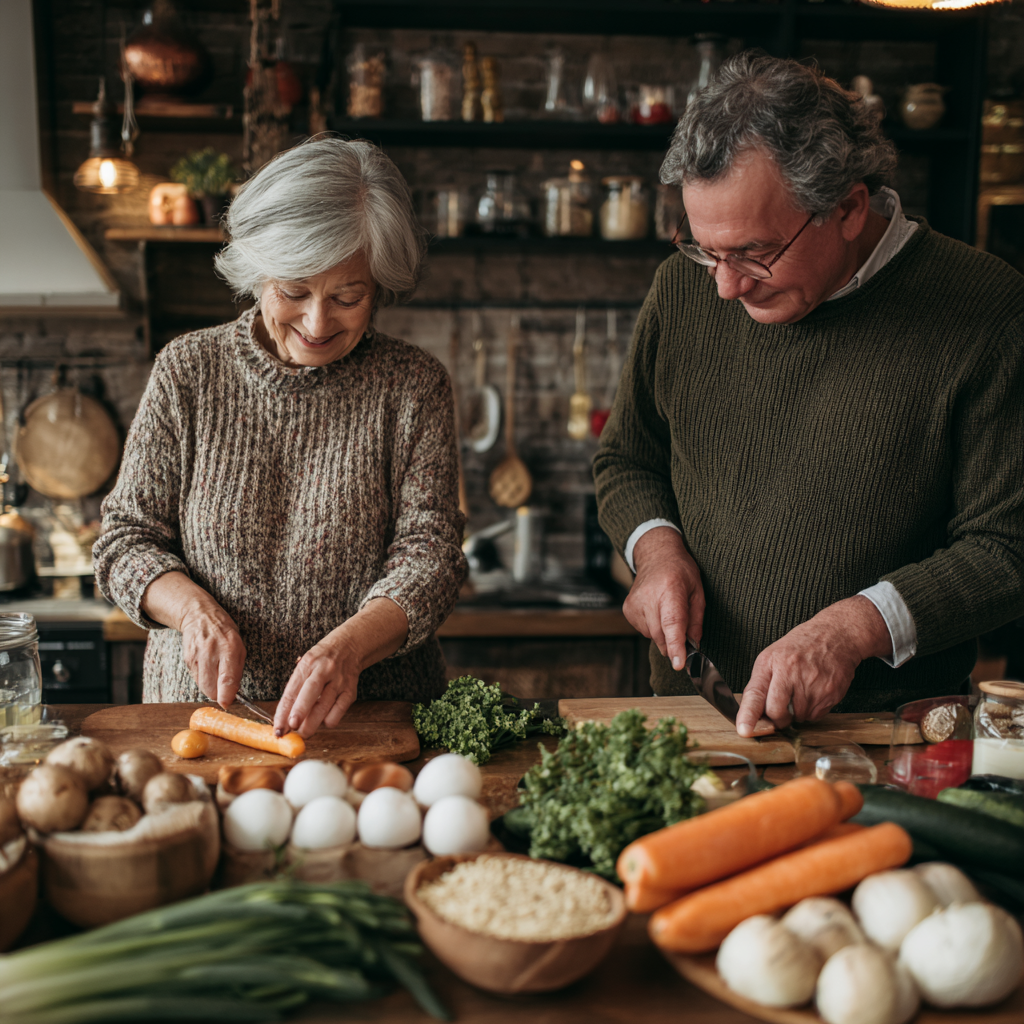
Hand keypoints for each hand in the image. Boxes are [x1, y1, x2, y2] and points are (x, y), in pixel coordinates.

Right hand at [141, 571, 245, 705]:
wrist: (200, 616)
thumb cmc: (225, 632)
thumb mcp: (240, 647)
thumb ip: (237, 671)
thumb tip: (234, 694)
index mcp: (230, 648)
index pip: (227, 679)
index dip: (227, 696)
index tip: (228, 703)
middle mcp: (212, 652)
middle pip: (211, 688)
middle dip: (220, 694)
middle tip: (225, 689)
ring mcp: (197, 656)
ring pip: (203, 686)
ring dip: (211, 688)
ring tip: (217, 675)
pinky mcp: (187, 660)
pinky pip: (196, 679)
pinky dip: (204, 680)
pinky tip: (208, 669)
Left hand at [273, 597, 409, 738]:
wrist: (350, 646)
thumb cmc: (322, 658)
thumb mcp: (305, 665)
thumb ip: (296, 688)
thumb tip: (284, 717)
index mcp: (308, 664)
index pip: (292, 691)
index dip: (283, 712)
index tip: (278, 727)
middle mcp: (324, 671)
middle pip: (309, 695)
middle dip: (299, 714)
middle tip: (290, 729)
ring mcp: (339, 681)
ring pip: (324, 707)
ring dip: (312, 724)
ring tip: (304, 731)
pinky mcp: (350, 691)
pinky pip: (338, 712)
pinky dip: (329, 720)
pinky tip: (323, 718)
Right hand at [623, 527, 704, 670]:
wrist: (656, 555)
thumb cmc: (680, 571)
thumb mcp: (697, 591)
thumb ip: (696, 620)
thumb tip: (693, 645)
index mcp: (671, 589)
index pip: (672, 622)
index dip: (676, 645)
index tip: (679, 663)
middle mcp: (649, 596)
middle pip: (662, 635)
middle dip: (674, 642)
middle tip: (685, 634)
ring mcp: (635, 604)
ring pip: (653, 636)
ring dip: (664, 633)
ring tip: (668, 611)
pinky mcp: (628, 609)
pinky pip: (644, 631)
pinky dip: (654, 628)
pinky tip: (657, 612)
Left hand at [735, 596, 891, 736]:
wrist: (835, 635)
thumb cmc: (800, 647)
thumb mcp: (772, 657)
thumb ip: (761, 684)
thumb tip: (753, 714)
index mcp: (771, 663)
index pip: (755, 694)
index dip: (748, 715)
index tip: (744, 730)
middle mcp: (791, 673)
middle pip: (777, 712)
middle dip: (777, 718)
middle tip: (782, 709)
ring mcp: (812, 684)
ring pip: (798, 717)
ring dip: (798, 713)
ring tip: (802, 690)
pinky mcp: (830, 692)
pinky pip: (816, 716)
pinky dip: (813, 710)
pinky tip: (815, 692)